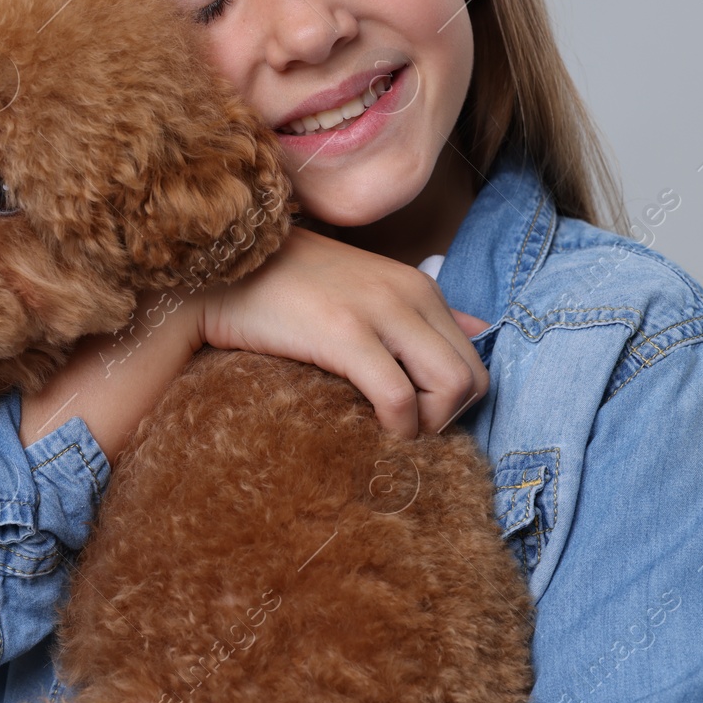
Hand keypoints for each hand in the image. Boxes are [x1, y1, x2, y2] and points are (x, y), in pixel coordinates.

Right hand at [199, 226, 489, 439]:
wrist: (222, 271)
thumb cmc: (288, 288)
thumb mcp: (367, 288)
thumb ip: (422, 310)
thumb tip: (480, 327)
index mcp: (418, 287)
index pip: (474, 359)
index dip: (451, 404)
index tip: (412, 418)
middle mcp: (410, 294)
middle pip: (473, 379)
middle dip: (445, 419)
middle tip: (400, 431)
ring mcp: (379, 311)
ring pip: (451, 388)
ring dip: (425, 425)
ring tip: (385, 431)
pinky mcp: (344, 334)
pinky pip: (399, 397)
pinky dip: (396, 428)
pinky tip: (367, 431)